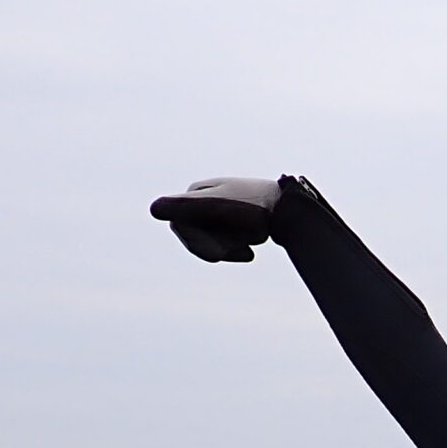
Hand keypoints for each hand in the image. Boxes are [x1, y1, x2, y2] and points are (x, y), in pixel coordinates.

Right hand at [149, 175, 286, 261]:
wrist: (291, 209)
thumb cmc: (254, 207)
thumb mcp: (218, 207)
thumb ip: (186, 208)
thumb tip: (154, 209)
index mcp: (196, 193)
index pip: (183, 228)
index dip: (200, 244)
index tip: (222, 253)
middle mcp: (205, 199)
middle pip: (198, 237)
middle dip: (219, 246)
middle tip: (244, 247)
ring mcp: (221, 210)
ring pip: (214, 242)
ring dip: (230, 248)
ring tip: (252, 242)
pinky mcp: (236, 220)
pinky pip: (227, 243)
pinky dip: (237, 250)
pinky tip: (250, 253)